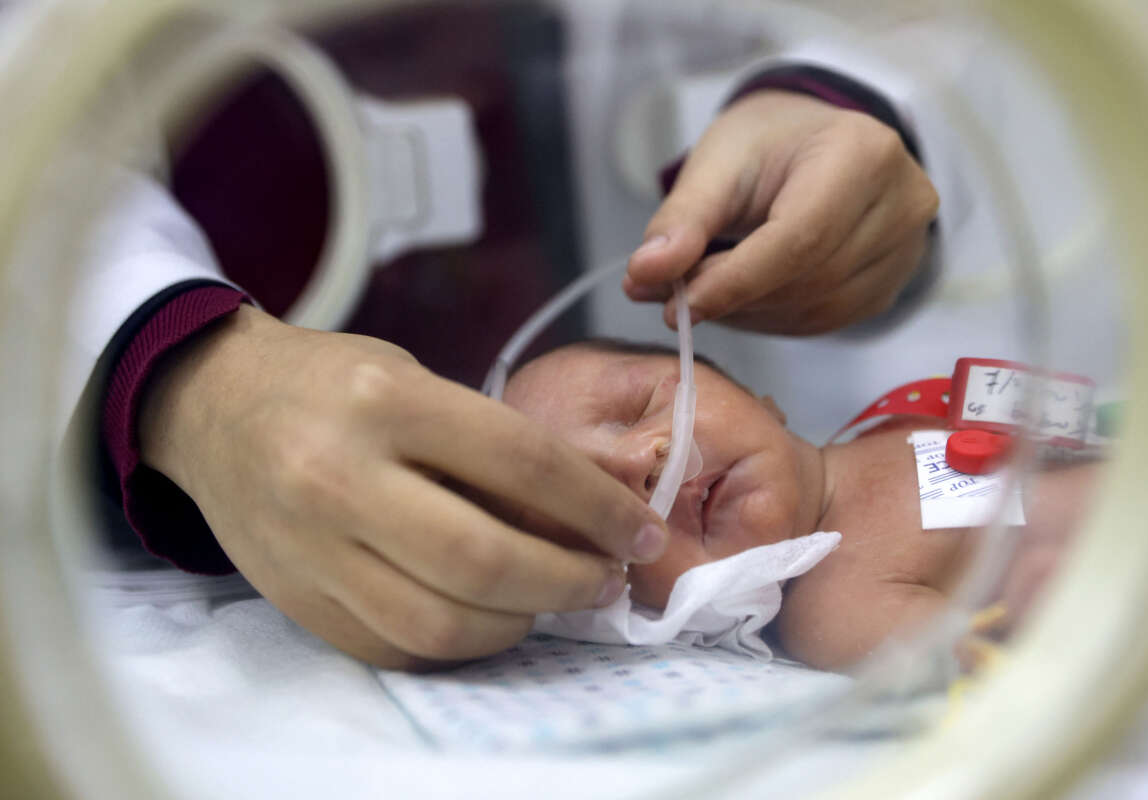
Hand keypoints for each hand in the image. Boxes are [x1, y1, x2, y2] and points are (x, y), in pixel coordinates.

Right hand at [139, 306, 667, 669]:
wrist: (214, 405)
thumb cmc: (332, 382)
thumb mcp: (415, 380)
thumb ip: (490, 444)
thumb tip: (587, 511)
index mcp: (388, 402)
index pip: (522, 462)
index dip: (599, 506)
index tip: (641, 531)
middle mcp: (342, 478)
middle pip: (486, 561)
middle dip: (570, 580)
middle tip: (607, 578)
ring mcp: (312, 547)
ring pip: (442, 622)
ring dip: (521, 622)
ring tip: (552, 599)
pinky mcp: (296, 599)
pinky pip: (396, 648)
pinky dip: (460, 644)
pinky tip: (489, 619)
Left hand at [624, 90, 938, 334]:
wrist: (811, 145)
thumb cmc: (764, 146)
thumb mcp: (715, 165)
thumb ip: (681, 221)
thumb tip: (644, 276)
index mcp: (862, 153)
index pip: (799, 239)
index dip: (734, 281)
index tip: (677, 304)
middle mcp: (902, 201)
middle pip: (808, 278)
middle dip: (734, 296)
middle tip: (677, 294)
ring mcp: (907, 247)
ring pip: (818, 309)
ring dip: (750, 313)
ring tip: (708, 288)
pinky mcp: (892, 283)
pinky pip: (828, 321)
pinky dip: (775, 319)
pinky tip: (745, 298)